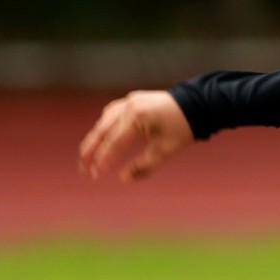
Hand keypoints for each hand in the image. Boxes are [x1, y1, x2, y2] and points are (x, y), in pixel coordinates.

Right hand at [78, 90, 194, 181]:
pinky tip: (101, 135)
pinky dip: (104, 126)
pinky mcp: (132, 100)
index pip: (113, 144)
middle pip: (102, 131)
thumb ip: (143, 167)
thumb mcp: (165, 151)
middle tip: (82, 169)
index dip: (103, 161)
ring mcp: (129, 101)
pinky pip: (112, 113)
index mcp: (137, 119)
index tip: (95, 176)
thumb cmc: (182, 129)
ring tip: (87, 156)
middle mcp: (129, 107)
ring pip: (104, 121)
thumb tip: (123, 179)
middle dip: (90, 151)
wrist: (197, 104)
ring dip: (95, 138)